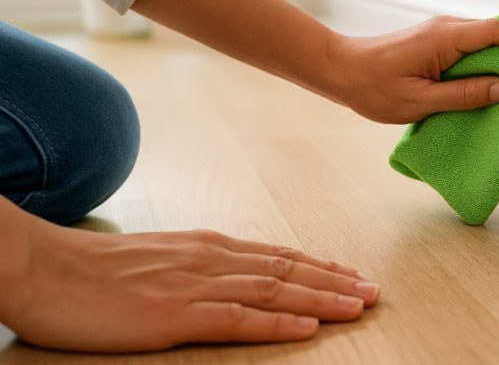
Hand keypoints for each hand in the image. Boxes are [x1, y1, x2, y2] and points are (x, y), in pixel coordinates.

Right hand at [1, 212, 378, 351]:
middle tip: (373, 290)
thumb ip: (198, 266)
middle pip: (287, 270)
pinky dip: (277, 324)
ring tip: (358, 306)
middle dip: (335, 281)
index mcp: (208, 247)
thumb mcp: (159, 259)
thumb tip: (229, 275)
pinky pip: (237, 320)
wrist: (47, 268)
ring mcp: (196, 286)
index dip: (319, 267)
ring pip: (275, 291)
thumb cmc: (96, 270)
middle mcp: (212, 260)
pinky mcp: (175, 315)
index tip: (351, 274)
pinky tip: (306, 328)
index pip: (277, 256)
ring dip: (321, 300)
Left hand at [331, 16, 498, 123]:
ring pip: (484, 38)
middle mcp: (445, 28)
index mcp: (444, 38)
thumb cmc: (374, 87)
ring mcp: (440, 32)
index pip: (496, 32)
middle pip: (496, 32)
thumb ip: (464, 95)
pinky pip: (472, 44)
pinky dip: (491, 55)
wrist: (341, 70)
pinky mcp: (436, 41)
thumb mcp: (421, 100)